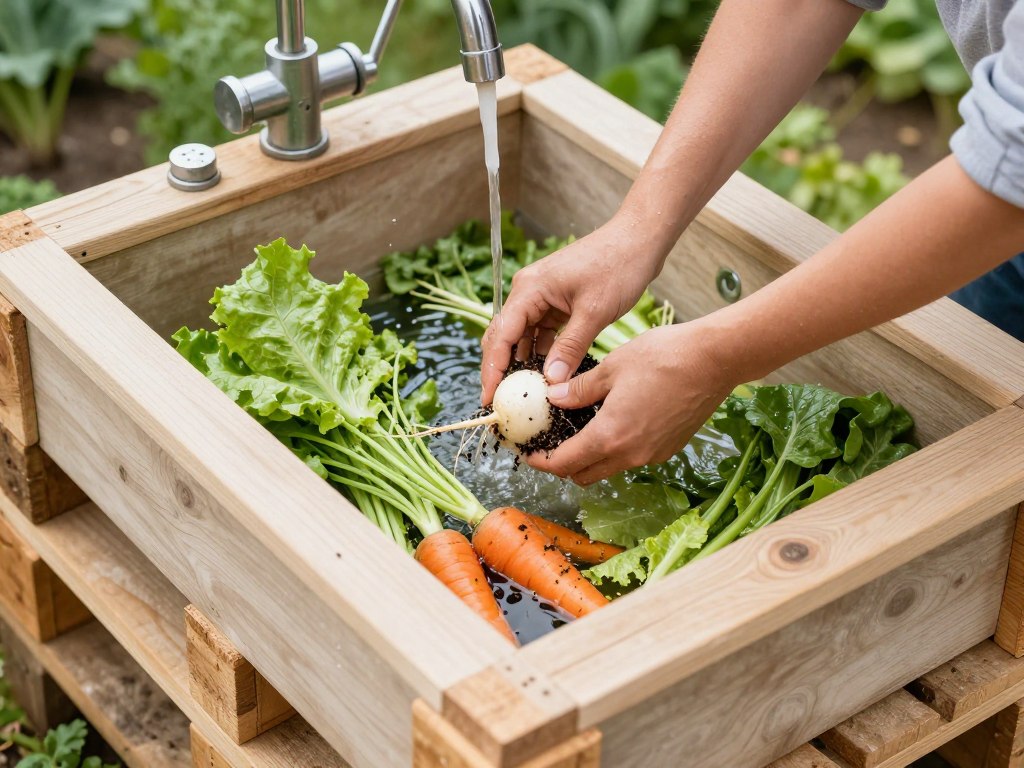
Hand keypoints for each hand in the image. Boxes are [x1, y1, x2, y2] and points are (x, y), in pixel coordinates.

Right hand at [480, 220, 660, 404]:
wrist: (638, 239)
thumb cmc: (618, 266)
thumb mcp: (595, 312)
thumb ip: (570, 348)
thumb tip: (551, 382)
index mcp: (530, 289)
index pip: (501, 335)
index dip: (492, 369)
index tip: (489, 397)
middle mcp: (528, 291)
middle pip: (503, 336)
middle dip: (499, 369)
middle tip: (499, 402)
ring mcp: (541, 297)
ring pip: (521, 337)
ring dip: (520, 363)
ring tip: (521, 395)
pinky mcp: (556, 302)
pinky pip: (540, 332)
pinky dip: (540, 353)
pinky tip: (544, 375)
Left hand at [526, 322, 735, 484]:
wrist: (714, 360)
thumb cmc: (663, 357)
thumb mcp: (611, 367)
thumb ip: (578, 389)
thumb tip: (553, 399)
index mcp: (610, 435)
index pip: (564, 464)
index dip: (541, 462)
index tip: (528, 453)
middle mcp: (631, 454)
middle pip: (585, 475)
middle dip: (562, 465)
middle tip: (548, 443)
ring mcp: (652, 455)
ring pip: (609, 469)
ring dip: (589, 459)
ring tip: (577, 431)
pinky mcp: (668, 448)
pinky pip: (632, 458)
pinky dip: (614, 449)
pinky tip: (611, 423)